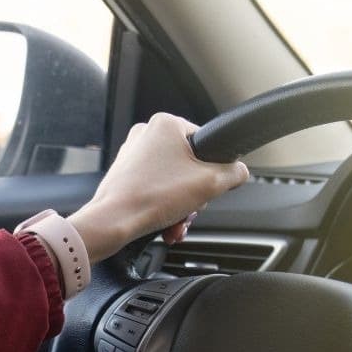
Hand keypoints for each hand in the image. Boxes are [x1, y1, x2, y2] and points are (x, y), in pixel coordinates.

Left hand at [67, 113, 248, 262]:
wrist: (112, 222)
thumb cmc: (153, 197)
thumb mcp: (210, 183)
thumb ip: (233, 173)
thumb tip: (239, 171)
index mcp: (166, 124)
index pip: (206, 144)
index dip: (213, 170)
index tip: (208, 189)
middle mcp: (147, 134)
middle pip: (189, 167)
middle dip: (193, 196)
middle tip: (191, 210)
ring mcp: (133, 154)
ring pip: (172, 182)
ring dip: (180, 207)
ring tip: (176, 225)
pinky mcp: (124, 175)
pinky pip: (155, 190)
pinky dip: (164, 209)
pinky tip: (165, 227)